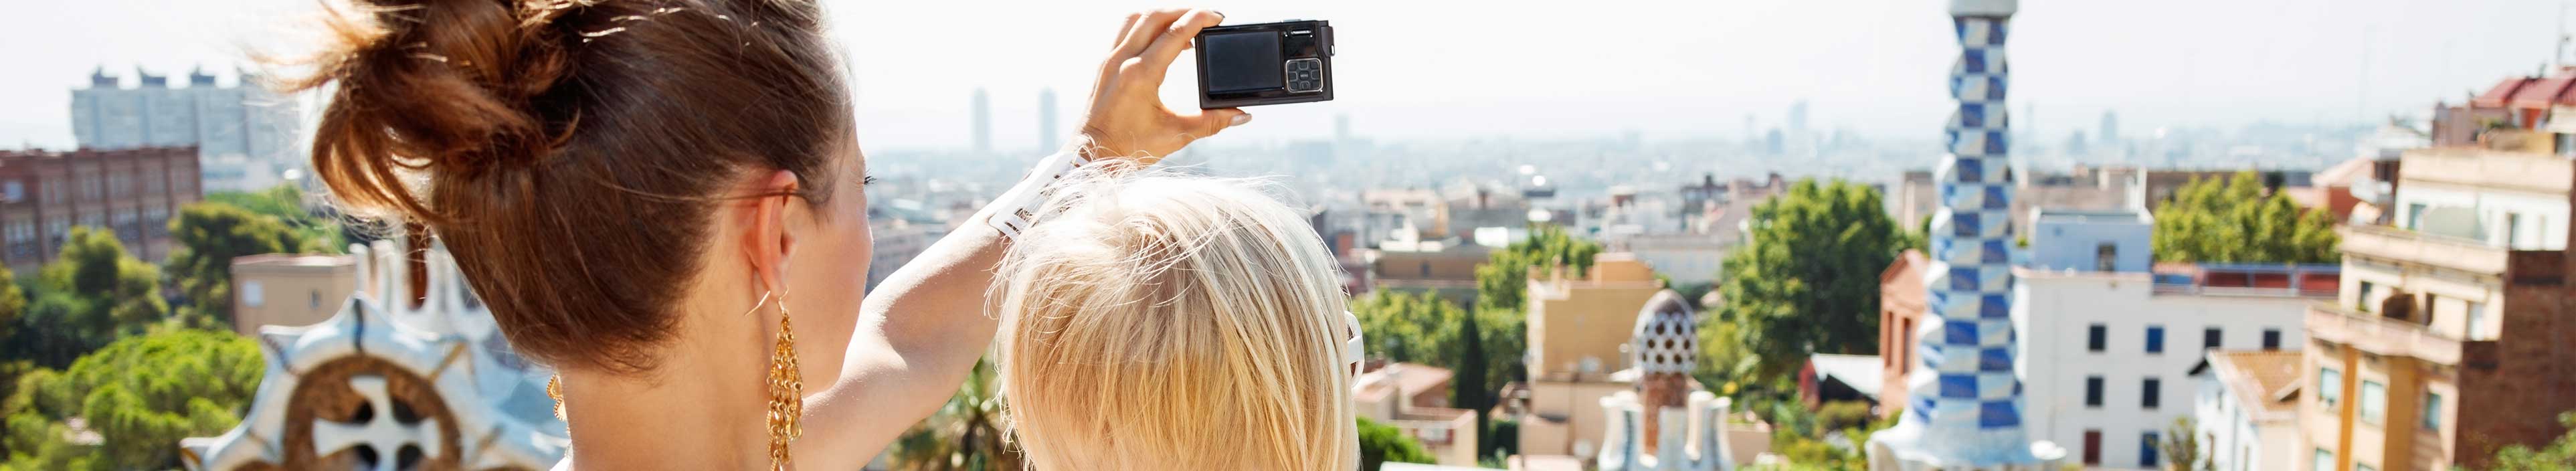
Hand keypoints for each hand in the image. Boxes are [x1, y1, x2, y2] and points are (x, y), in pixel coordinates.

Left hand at [1076, 8, 1247, 163]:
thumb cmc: (1129, 147)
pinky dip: (1146, 25)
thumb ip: (1211, 122)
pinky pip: (1126, 30)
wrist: (1092, 155)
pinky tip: (1162, 38)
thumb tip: (1241, 115)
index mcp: (1141, 74)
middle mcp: (1123, 60)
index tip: (1217, 18)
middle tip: (1207, 18)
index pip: (1175, 33)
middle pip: (1156, 16)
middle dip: (1185, 11)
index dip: (1199, 19)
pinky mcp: (1105, 64)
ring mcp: (1111, 59)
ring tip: (1185, 24)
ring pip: (1137, 18)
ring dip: (1163, 15)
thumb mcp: (1176, 135)